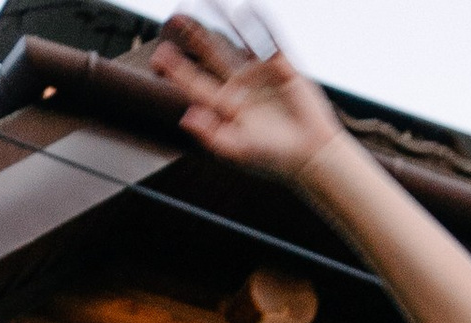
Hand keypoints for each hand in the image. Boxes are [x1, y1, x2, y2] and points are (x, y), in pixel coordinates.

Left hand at [145, 14, 343, 179]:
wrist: (310, 153)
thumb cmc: (274, 159)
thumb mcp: (239, 151)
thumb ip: (211, 135)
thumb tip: (186, 116)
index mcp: (225, 107)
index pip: (195, 83)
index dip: (177, 69)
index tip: (160, 55)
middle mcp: (239, 86)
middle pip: (211, 56)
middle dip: (194, 37)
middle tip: (175, 17)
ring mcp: (259, 74)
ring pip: (235, 41)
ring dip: (222, 21)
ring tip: (208, 0)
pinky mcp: (281, 65)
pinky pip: (267, 39)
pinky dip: (258, 24)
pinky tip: (247, 8)